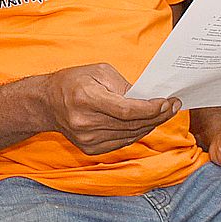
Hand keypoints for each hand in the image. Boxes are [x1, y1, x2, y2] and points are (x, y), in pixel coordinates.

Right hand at [42, 64, 180, 156]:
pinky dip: (137, 132)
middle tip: (173, 106)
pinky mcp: (90, 149)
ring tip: (164, 113)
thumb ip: (124, 86)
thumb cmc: (74, 82)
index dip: (151, 109)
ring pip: (131, 135)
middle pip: (132, 125)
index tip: (168, 102)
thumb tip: (148, 99)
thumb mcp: (99, 72)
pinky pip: (123, 142)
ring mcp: (87, 139)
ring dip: (151, 125)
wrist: (47, 103)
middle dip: (158, 115)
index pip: (127, 110)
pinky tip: (146, 122)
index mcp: (86, 99)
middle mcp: (85, 123)